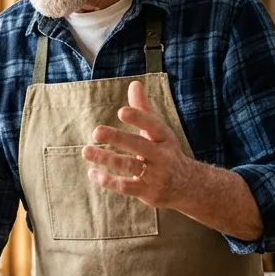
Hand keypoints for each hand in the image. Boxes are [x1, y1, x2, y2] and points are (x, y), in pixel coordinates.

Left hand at [83, 79, 192, 208]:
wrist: (188, 186)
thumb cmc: (166, 152)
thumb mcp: (158, 132)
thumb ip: (143, 109)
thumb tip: (134, 83)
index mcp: (164, 138)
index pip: (153, 125)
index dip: (139, 118)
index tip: (122, 111)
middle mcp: (162, 156)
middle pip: (139, 145)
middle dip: (117, 138)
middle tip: (96, 131)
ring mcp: (156, 175)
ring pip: (128, 165)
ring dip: (106, 158)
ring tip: (86, 151)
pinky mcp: (148, 192)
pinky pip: (125, 186)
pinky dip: (107, 180)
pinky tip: (92, 172)